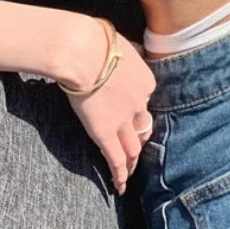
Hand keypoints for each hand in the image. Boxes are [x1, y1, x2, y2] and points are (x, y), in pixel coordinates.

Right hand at [64, 33, 156, 195]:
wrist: (83, 51)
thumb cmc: (96, 41)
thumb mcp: (122, 43)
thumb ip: (128, 52)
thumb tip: (128, 49)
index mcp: (146, 81)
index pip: (144, 99)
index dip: (137, 107)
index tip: (131, 111)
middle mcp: (140, 104)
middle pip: (143, 126)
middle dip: (140, 138)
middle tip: (138, 149)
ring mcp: (123, 121)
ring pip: (133, 148)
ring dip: (133, 161)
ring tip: (131, 172)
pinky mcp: (104, 133)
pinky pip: (116, 159)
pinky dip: (120, 175)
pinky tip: (120, 187)